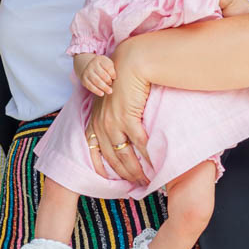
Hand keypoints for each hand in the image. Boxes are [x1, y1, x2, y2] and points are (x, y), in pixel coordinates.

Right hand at [80, 54, 116, 96]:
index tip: (114, 78)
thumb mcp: (106, 63)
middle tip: (111, 84)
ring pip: (96, 81)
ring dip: (104, 87)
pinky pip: (90, 86)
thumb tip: (114, 79)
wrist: (86, 65)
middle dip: (108, 81)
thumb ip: (111, 69)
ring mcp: (87, 72)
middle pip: (102, 74)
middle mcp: (92, 65)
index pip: (107, 66)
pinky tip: (102, 94)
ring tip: (110, 91)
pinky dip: (96, 91)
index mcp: (100, 59)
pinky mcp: (84, 79)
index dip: (112, 73)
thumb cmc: (101, 66)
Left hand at [86, 40, 151, 186]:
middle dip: (124, 174)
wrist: (130, 63)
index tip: (108, 180)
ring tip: (146, 179)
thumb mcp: (111, 101)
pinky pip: (138, 143)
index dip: (101, 168)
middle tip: (136, 185)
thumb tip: (122, 131)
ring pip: (125, 154)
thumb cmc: (123, 81)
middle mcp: (101, 124)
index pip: (93, 151)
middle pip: (112, 158)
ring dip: (136, 170)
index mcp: (95, 121)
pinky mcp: (127, 117)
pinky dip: (147, 155)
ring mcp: (113, 122)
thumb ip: (113, 117)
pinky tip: (154, 163)